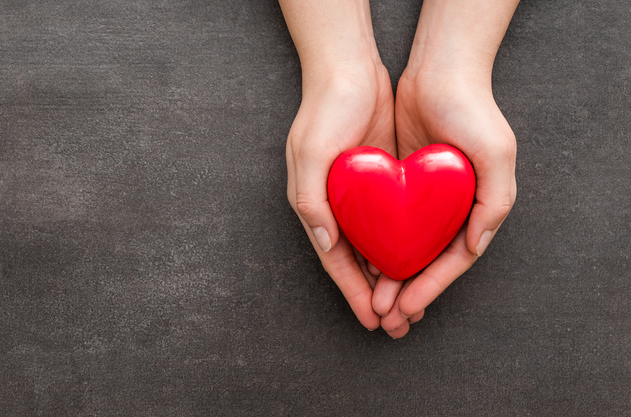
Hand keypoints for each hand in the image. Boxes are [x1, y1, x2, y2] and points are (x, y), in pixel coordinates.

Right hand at [286, 62, 397, 330]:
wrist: (348, 68)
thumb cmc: (324, 109)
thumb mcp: (310, 153)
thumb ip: (311, 201)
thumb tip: (327, 244)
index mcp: (315, 205)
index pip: (336, 260)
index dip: (354, 293)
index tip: (373, 321)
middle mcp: (336, 206)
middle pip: (357, 262)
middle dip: (375, 295)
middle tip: (397, 325)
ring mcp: (359, 195)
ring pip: (376, 247)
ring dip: (391, 277)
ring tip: (410, 305)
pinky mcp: (379, 180)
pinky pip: (391, 223)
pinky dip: (401, 246)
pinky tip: (416, 262)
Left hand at [375, 56, 516, 338]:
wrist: (439, 69)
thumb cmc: (473, 110)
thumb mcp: (496, 154)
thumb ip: (494, 203)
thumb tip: (474, 247)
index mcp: (477, 209)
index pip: (451, 261)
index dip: (429, 288)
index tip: (404, 309)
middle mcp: (451, 208)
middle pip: (426, 261)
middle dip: (407, 292)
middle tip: (384, 319)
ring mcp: (424, 197)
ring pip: (405, 247)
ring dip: (389, 276)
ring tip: (371, 303)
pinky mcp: (400, 182)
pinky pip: (386, 222)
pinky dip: (377, 244)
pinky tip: (361, 263)